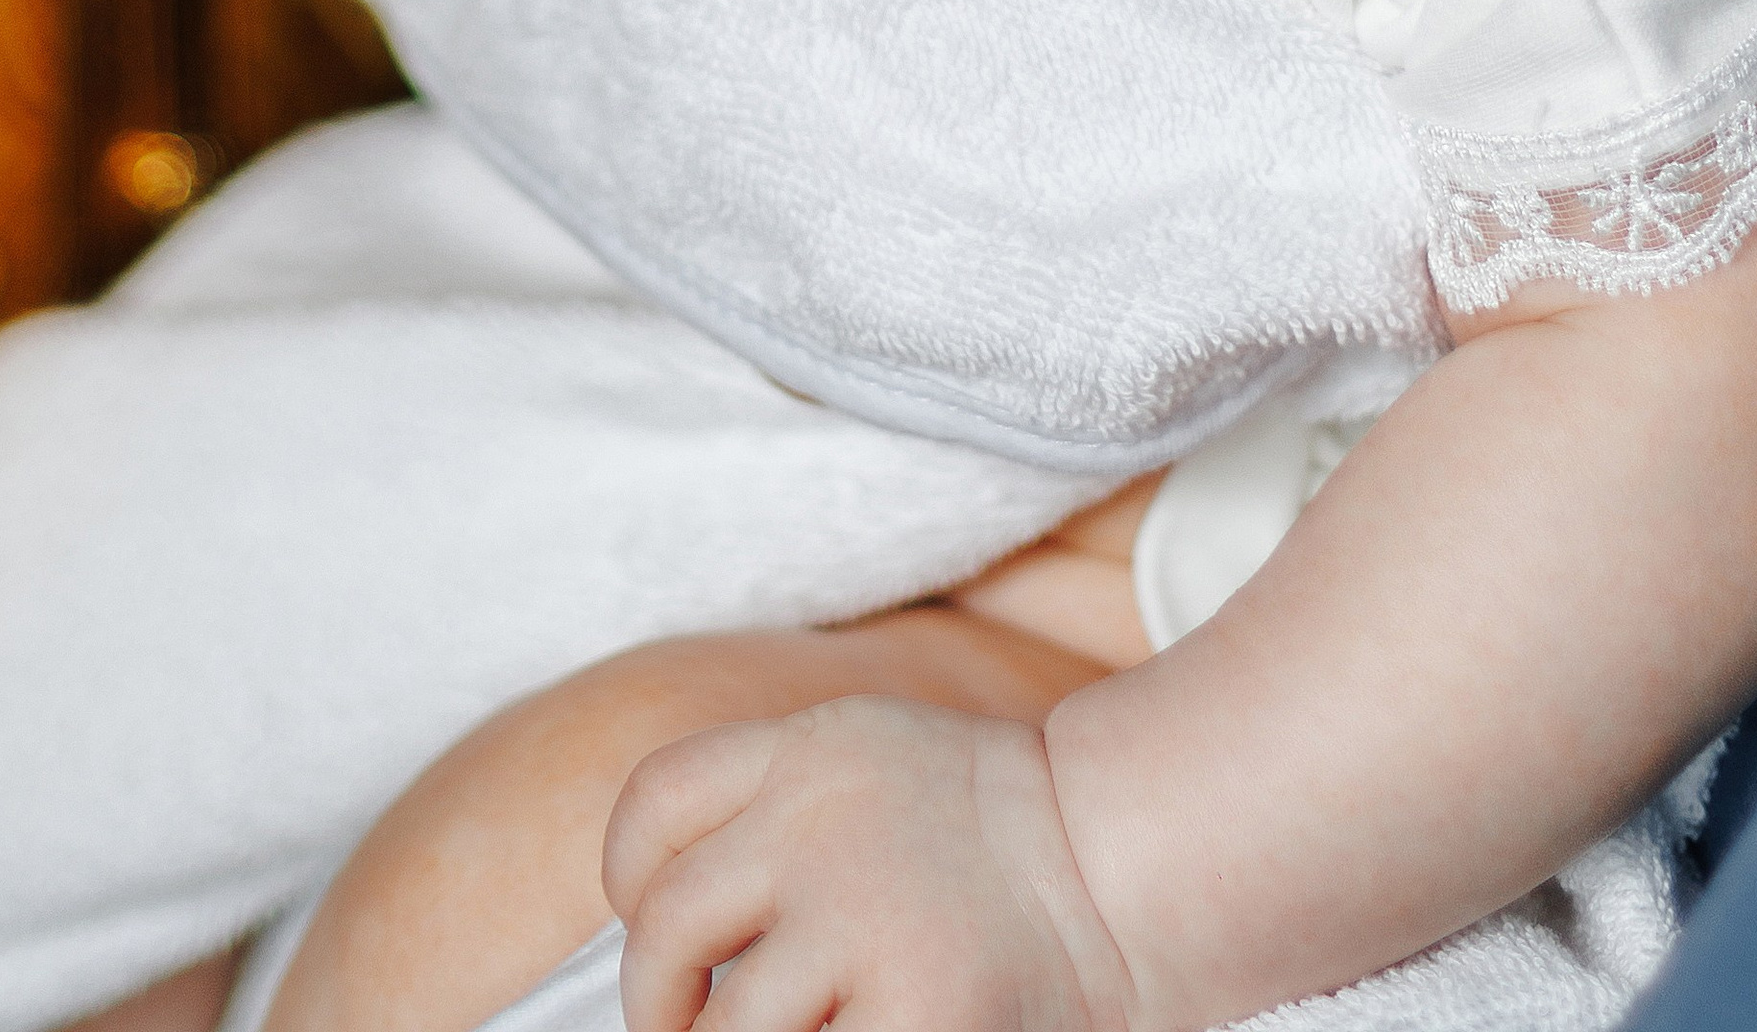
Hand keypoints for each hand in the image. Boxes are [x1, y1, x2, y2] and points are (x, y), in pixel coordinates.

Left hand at [608, 695, 1131, 1031]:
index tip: (655, 930)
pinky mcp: (919, 1013)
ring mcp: (867, 920)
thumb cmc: (993, 840)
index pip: (657, 801)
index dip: (629, 880)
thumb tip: (665, 944)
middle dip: (657, 1008)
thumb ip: (776, 812)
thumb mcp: (872, 768)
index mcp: (811, 750)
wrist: (1127, 865)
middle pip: (665, 928)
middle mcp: (822, 823)